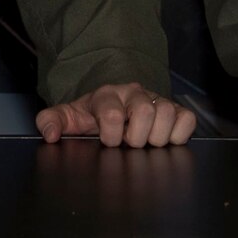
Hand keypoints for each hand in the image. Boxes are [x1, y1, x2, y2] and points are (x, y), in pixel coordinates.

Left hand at [36, 82, 194, 147]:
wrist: (114, 102)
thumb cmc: (93, 114)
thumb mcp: (69, 117)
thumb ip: (52, 121)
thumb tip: (50, 135)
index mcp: (107, 95)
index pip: (113, 112)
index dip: (111, 134)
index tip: (109, 142)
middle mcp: (134, 94)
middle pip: (146, 111)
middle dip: (137, 137)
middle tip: (129, 144)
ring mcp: (156, 100)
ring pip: (168, 113)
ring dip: (158, 137)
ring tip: (145, 143)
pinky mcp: (175, 109)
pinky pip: (187, 118)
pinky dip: (179, 133)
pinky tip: (164, 140)